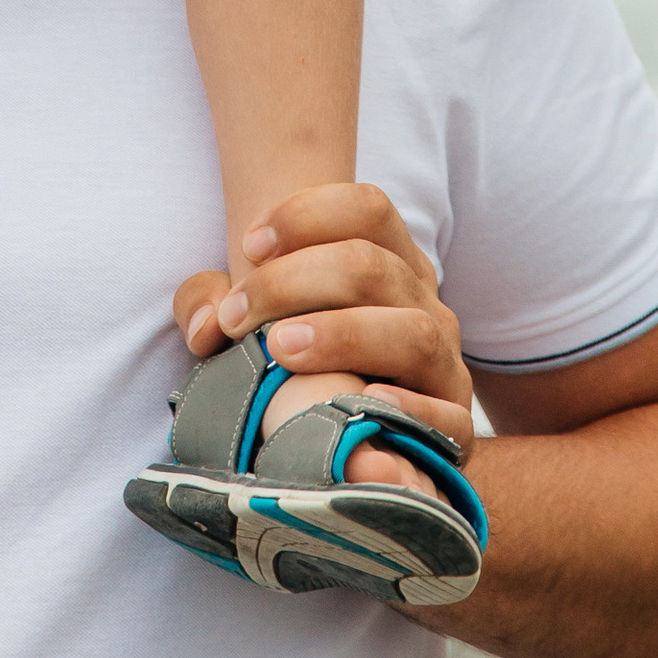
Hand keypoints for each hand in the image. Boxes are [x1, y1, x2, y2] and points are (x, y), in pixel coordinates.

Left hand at [171, 182, 473, 456]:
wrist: (367, 448)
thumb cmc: (304, 370)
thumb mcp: (259, 324)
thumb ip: (215, 304)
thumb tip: (202, 324)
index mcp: (389, 264)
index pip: (368, 209)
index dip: (307, 215)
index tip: (248, 245)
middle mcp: (424, 304)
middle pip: (373, 265)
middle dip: (295, 281)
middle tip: (236, 315)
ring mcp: (446, 366)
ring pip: (412, 331)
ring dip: (343, 335)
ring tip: (282, 348)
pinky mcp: (456, 430)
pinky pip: (447, 415)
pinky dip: (409, 406)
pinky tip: (365, 403)